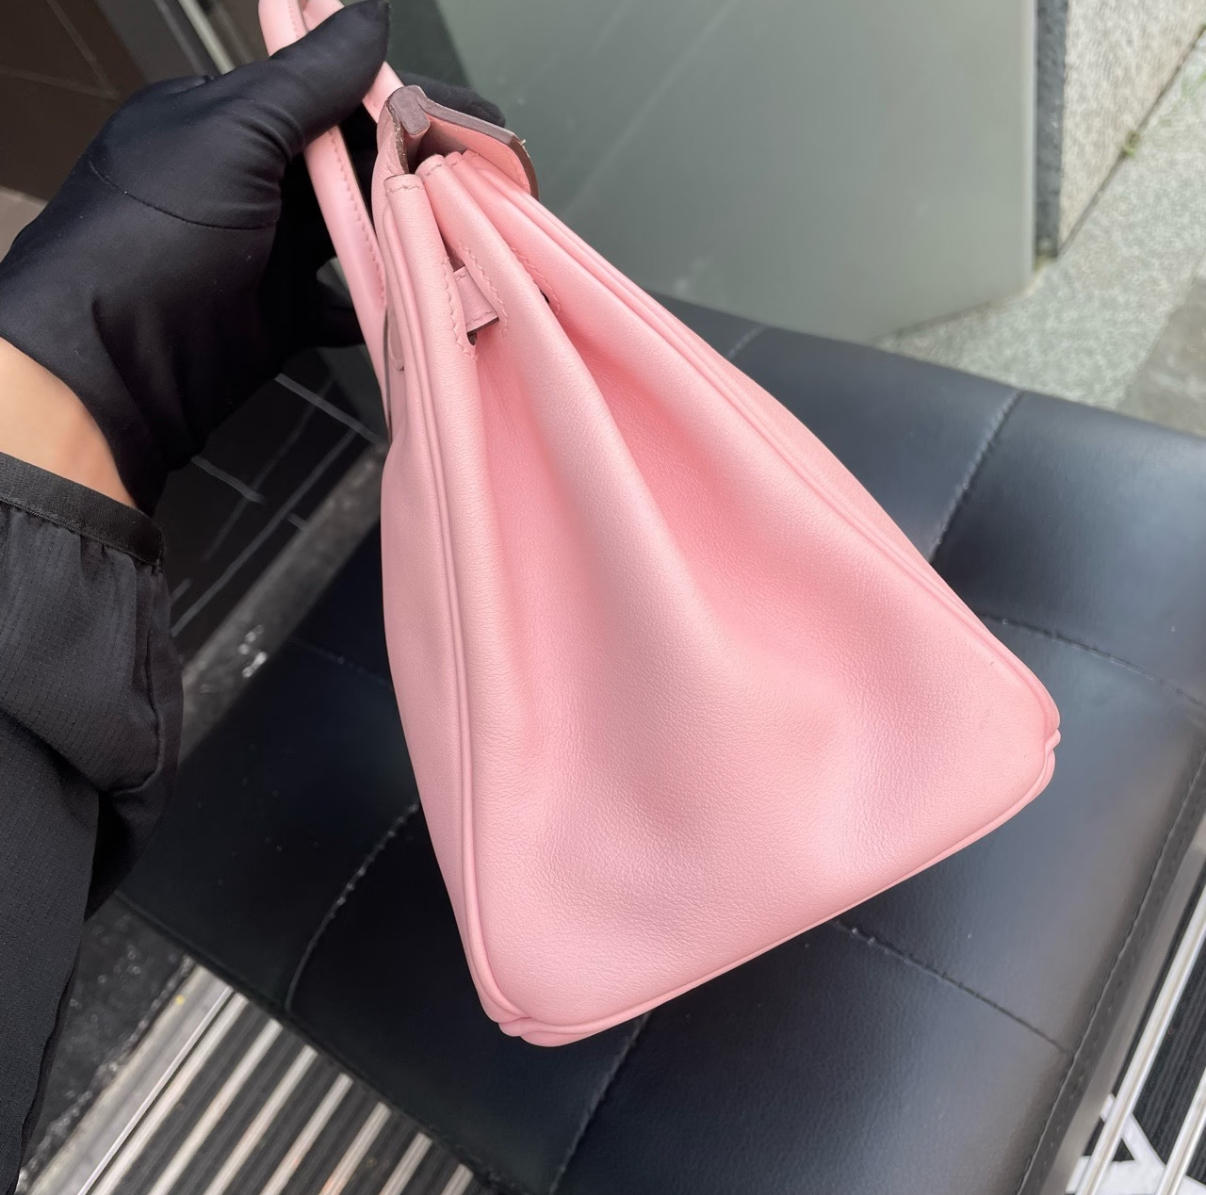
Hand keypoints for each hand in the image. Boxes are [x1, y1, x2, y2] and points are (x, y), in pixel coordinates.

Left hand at [0, 1, 501, 511]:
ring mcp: (271, 252)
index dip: (406, 105)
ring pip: (360, 234)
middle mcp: (255, 182)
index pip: (335, 99)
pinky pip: (347, 302)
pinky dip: (384, 301)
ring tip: (473, 237)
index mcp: (233, 122)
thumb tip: (366, 15)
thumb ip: (307, 82)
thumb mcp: (232, 135)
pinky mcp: (283, 315)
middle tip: (491, 184)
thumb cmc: (154, 235)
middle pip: (357, 168)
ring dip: (412, 235)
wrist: (112, 366)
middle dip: (421, 172)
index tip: (472, 123)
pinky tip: (425, 298)